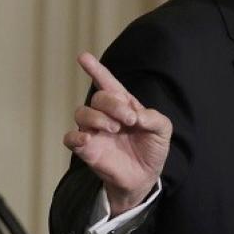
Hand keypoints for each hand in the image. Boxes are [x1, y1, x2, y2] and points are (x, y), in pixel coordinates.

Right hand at [62, 52, 172, 214]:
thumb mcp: (162, 130)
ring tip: (114, 130)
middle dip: (113, 105)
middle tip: (129, 120)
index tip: (83, 57)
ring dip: (98, 118)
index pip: (106, 83)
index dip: (95, 69)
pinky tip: (88, 139)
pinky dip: (76, 136)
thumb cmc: (151, 149)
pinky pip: (70, 138)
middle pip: (98, 98)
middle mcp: (105, 115)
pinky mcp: (86, 149)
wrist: (145, 177)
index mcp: (123, 105)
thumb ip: (154, 118)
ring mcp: (93, 131)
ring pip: (81, 113)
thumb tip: (136, 116)